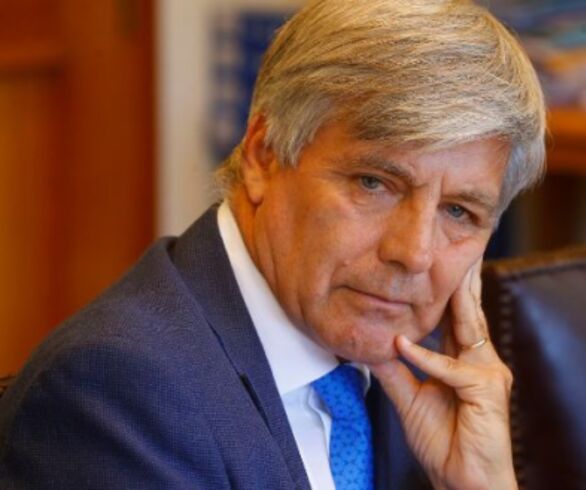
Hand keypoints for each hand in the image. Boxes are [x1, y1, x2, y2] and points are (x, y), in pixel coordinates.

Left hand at [368, 259, 516, 489]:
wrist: (462, 479)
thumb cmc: (443, 440)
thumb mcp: (410, 398)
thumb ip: (394, 370)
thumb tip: (371, 344)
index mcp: (465, 360)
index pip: (456, 319)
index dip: (448, 293)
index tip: (436, 268)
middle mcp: (481, 361)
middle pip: (468, 313)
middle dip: (462, 280)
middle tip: (454, 249)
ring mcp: (488, 374)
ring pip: (469, 328)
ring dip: (456, 299)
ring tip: (447, 270)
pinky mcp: (488, 391)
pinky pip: (453, 369)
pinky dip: (428, 357)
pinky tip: (405, 346)